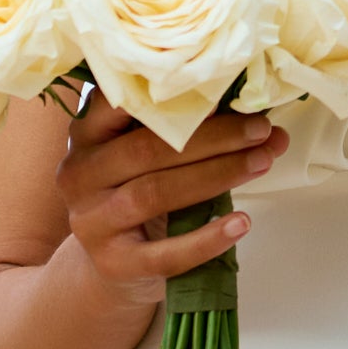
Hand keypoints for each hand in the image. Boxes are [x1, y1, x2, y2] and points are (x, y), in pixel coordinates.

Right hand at [56, 89, 286, 297]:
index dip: (169, 94)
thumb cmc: (138, 193)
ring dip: (216, 175)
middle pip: (146, 148)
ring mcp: (91, 221)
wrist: (114, 264)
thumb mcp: (149, 158)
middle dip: (212, 136)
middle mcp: (80, 174)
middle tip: (260, 130)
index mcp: (87, 135)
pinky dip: (206, 239)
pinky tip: (240, 223)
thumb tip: (267, 128)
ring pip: (154, 193)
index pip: (117, 101)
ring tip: (261, 163)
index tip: (220, 83)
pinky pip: (164, 253)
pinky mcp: (113, 263)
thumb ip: (193, 134)